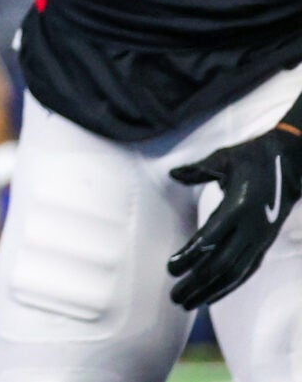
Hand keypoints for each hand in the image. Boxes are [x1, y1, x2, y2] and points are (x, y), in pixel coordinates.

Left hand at [167, 122, 301, 307]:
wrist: (291, 165)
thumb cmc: (251, 159)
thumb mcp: (223, 158)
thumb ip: (197, 170)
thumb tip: (173, 174)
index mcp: (239, 206)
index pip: (212, 238)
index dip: (191, 255)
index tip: (171, 268)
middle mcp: (252, 229)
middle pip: (222, 263)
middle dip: (197, 282)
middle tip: (174, 296)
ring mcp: (260, 239)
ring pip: (234, 273)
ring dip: (210, 290)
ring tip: (186, 302)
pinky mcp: (263, 245)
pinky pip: (246, 271)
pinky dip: (228, 286)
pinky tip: (211, 296)